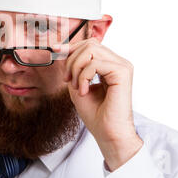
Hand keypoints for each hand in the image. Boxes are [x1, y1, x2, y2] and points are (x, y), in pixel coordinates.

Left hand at [53, 38, 142, 170]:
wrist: (107, 133)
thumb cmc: (95, 114)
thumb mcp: (77, 85)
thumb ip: (73, 68)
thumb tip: (62, 50)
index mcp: (111, 65)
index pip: (90, 45)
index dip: (71, 46)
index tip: (55, 49)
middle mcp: (119, 63)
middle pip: (90, 44)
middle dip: (71, 60)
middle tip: (67, 80)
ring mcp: (123, 66)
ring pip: (91, 50)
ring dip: (76, 68)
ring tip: (76, 87)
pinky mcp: (122, 73)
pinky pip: (95, 64)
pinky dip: (83, 77)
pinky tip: (84, 91)